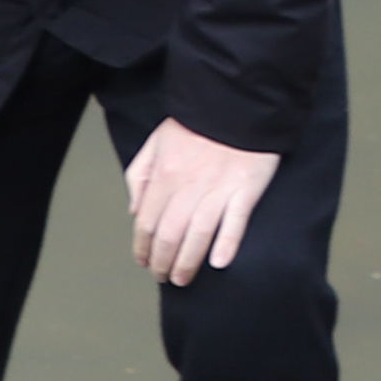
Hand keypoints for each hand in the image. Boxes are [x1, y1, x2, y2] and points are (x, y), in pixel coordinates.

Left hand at [123, 119, 281, 285]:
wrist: (237, 102)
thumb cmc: (197, 122)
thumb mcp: (157, 141)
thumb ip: (140, 175)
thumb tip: (134, 211)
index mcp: (164, 175)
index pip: (146, 222)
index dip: (142, 247)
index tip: (143, 261)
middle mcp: (188, 186)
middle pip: (169, 235)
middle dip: (161, 262)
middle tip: (162, 277)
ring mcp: (218, 189)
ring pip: (197, 236)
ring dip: (187, 263)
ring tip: (182, 278)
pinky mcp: (245, 190)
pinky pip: (235, 222)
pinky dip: (226, 244)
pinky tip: (219, 263)